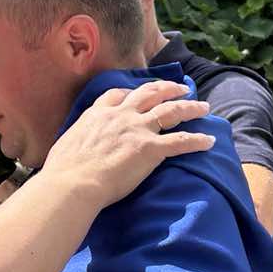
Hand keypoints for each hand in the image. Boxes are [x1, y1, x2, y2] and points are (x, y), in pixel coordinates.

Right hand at [42, 80, 212, 206]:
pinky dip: (198, 140)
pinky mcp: (151, 149)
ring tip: (203, 106)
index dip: (132, 92)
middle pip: (149, 94)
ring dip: (189, 106)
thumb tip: (71, 151)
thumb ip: (76, 141)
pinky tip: (210, 141)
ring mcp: (137, 130)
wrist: (72, 183)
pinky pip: (181, 141)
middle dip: (167, 88)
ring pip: (171, 111)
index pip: (118, 95)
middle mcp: (120, 116)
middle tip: (180, 88)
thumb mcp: (66, 145)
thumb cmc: (63, 172)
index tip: (139, 93)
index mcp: (98, 114)